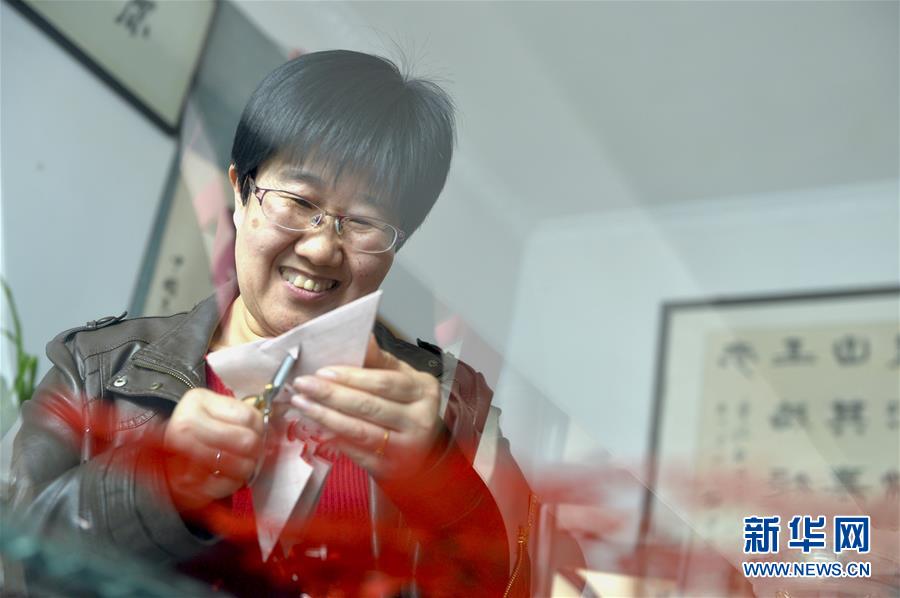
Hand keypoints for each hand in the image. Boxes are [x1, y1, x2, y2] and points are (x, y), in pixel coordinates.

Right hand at [163, 388, 262, 511]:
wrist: (162, 453)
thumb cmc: (198, 429)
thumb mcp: (216, 409)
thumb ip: (245, 415)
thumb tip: (273, 434)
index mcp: (197, 402)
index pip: (250, 417)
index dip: (260, 427)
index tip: (256, 432)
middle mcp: (185, 427)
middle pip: (246, 441)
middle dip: (256, 449)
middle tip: (252, 452)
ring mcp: (182, 458)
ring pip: (240, 465)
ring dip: (247, 468)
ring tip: (242, 464)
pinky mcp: (185, 485)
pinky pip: (227, 486)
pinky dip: (233, 483)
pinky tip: (228, 476)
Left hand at [290, 335, 441, 479]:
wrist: (426, 453)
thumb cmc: (409, 409)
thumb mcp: (405, 379)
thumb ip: (381, 360)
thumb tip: (362, 337)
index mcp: (423, 391)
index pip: (383, 382)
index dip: (351, 377)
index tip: (322, 371)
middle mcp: (419, 420)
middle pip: (369, 405)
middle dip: (331, 394)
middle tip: (302, 385)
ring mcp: (405, 448)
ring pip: (358, 430)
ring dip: (325, 416)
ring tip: (301, 404)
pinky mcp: (389, 468)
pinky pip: (354, 451)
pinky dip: (332, 438)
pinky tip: (314, 427)